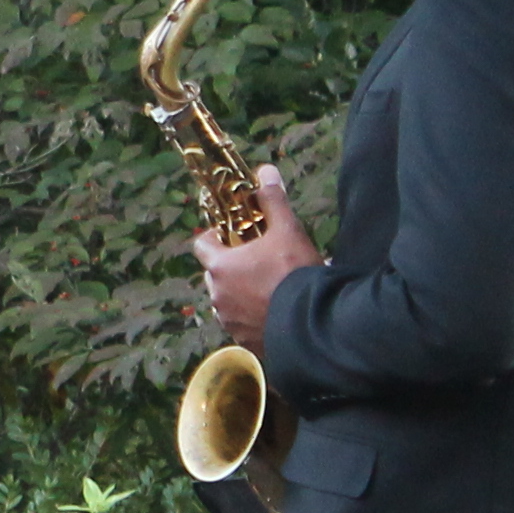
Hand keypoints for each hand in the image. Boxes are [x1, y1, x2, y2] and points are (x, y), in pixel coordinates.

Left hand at [191, 165, 325, 351]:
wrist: (312, 325)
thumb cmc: (294, 273)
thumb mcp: (287, 231)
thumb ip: (273, 201)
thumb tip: (266, 171)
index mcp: (219, 266)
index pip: (202, 245)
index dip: (215, 237)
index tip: (233, 234)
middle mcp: (216, 294)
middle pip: (215, 273)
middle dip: (232, 266)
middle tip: (259, 260)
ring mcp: (228, 321)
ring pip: (228, 300)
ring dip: (241, 293)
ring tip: (270, 288)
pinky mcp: (243, 341)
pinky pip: (241, 325)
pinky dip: (252, 317)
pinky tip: (275, 312)